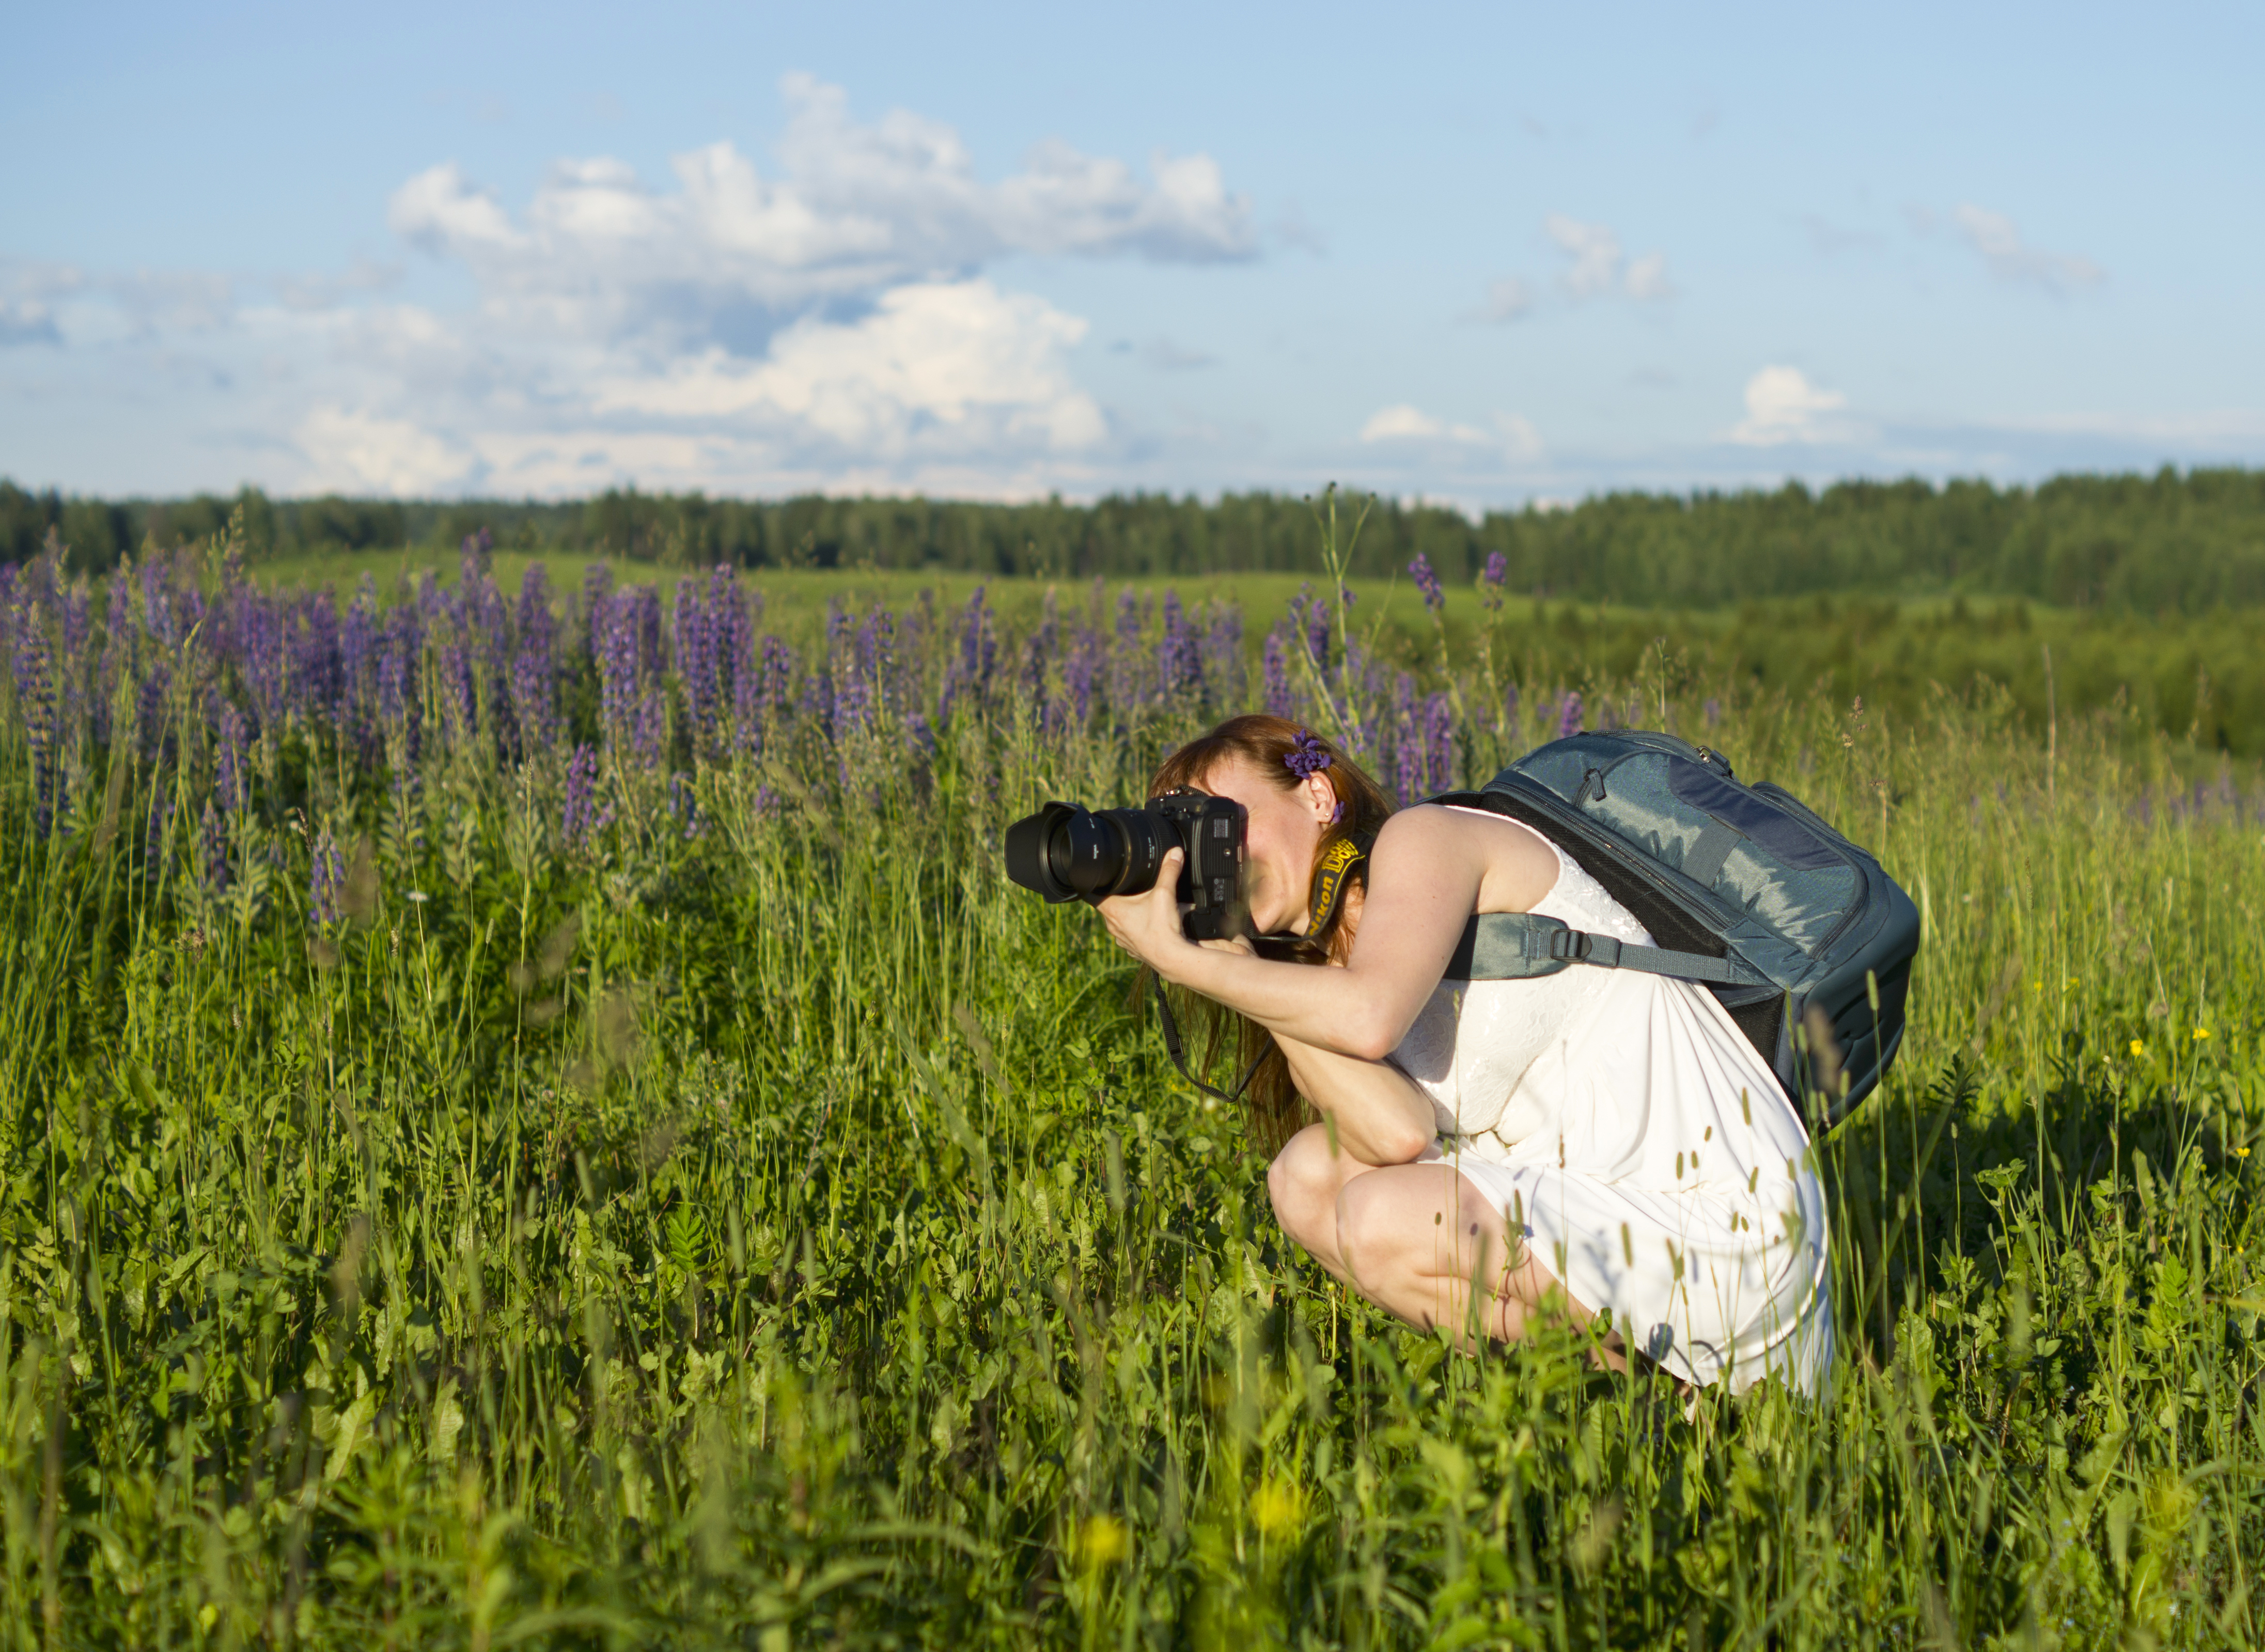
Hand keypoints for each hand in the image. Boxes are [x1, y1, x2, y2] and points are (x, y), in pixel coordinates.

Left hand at [1096, 848, 1195, 976]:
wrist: (1171, 958)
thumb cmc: (1162, 929)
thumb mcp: (1165, 893)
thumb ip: (1169, 870)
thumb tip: (1174, 852)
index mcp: (1112, 910)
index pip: (1094, 893)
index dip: (1099, 883)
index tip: (1104, 877)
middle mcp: (1112, 926)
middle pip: (1109, 905)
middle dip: (1120, 896)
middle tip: (1132, 889)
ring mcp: (1121, 939)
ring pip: (1120, 921)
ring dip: (1129, 913)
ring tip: (1144, 906)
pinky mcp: (1133, 948)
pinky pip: (1131, 934)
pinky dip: (1138, 928)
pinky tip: (1150, 924)